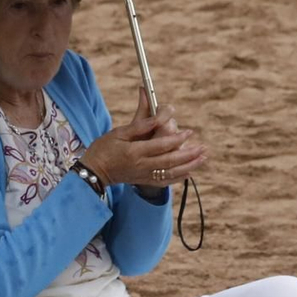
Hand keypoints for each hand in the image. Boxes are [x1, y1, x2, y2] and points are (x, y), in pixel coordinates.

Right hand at [79, 85, 207, 188]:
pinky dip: (179, 177)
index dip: (177, 139)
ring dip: (189, 166)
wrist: (94, 171)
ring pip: (171, 172)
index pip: (161, 145)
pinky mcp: (144, 181)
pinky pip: (165, 182)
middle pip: (170, 160)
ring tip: (202, 158)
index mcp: (135, 151)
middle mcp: (141, 165)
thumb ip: (140, 124)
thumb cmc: (104, 148)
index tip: (190, 132)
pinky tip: (189, 172)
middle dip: (189, 154)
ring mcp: (143, 175)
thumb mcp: (119, 133)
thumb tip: (158, 115)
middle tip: (203, 147)